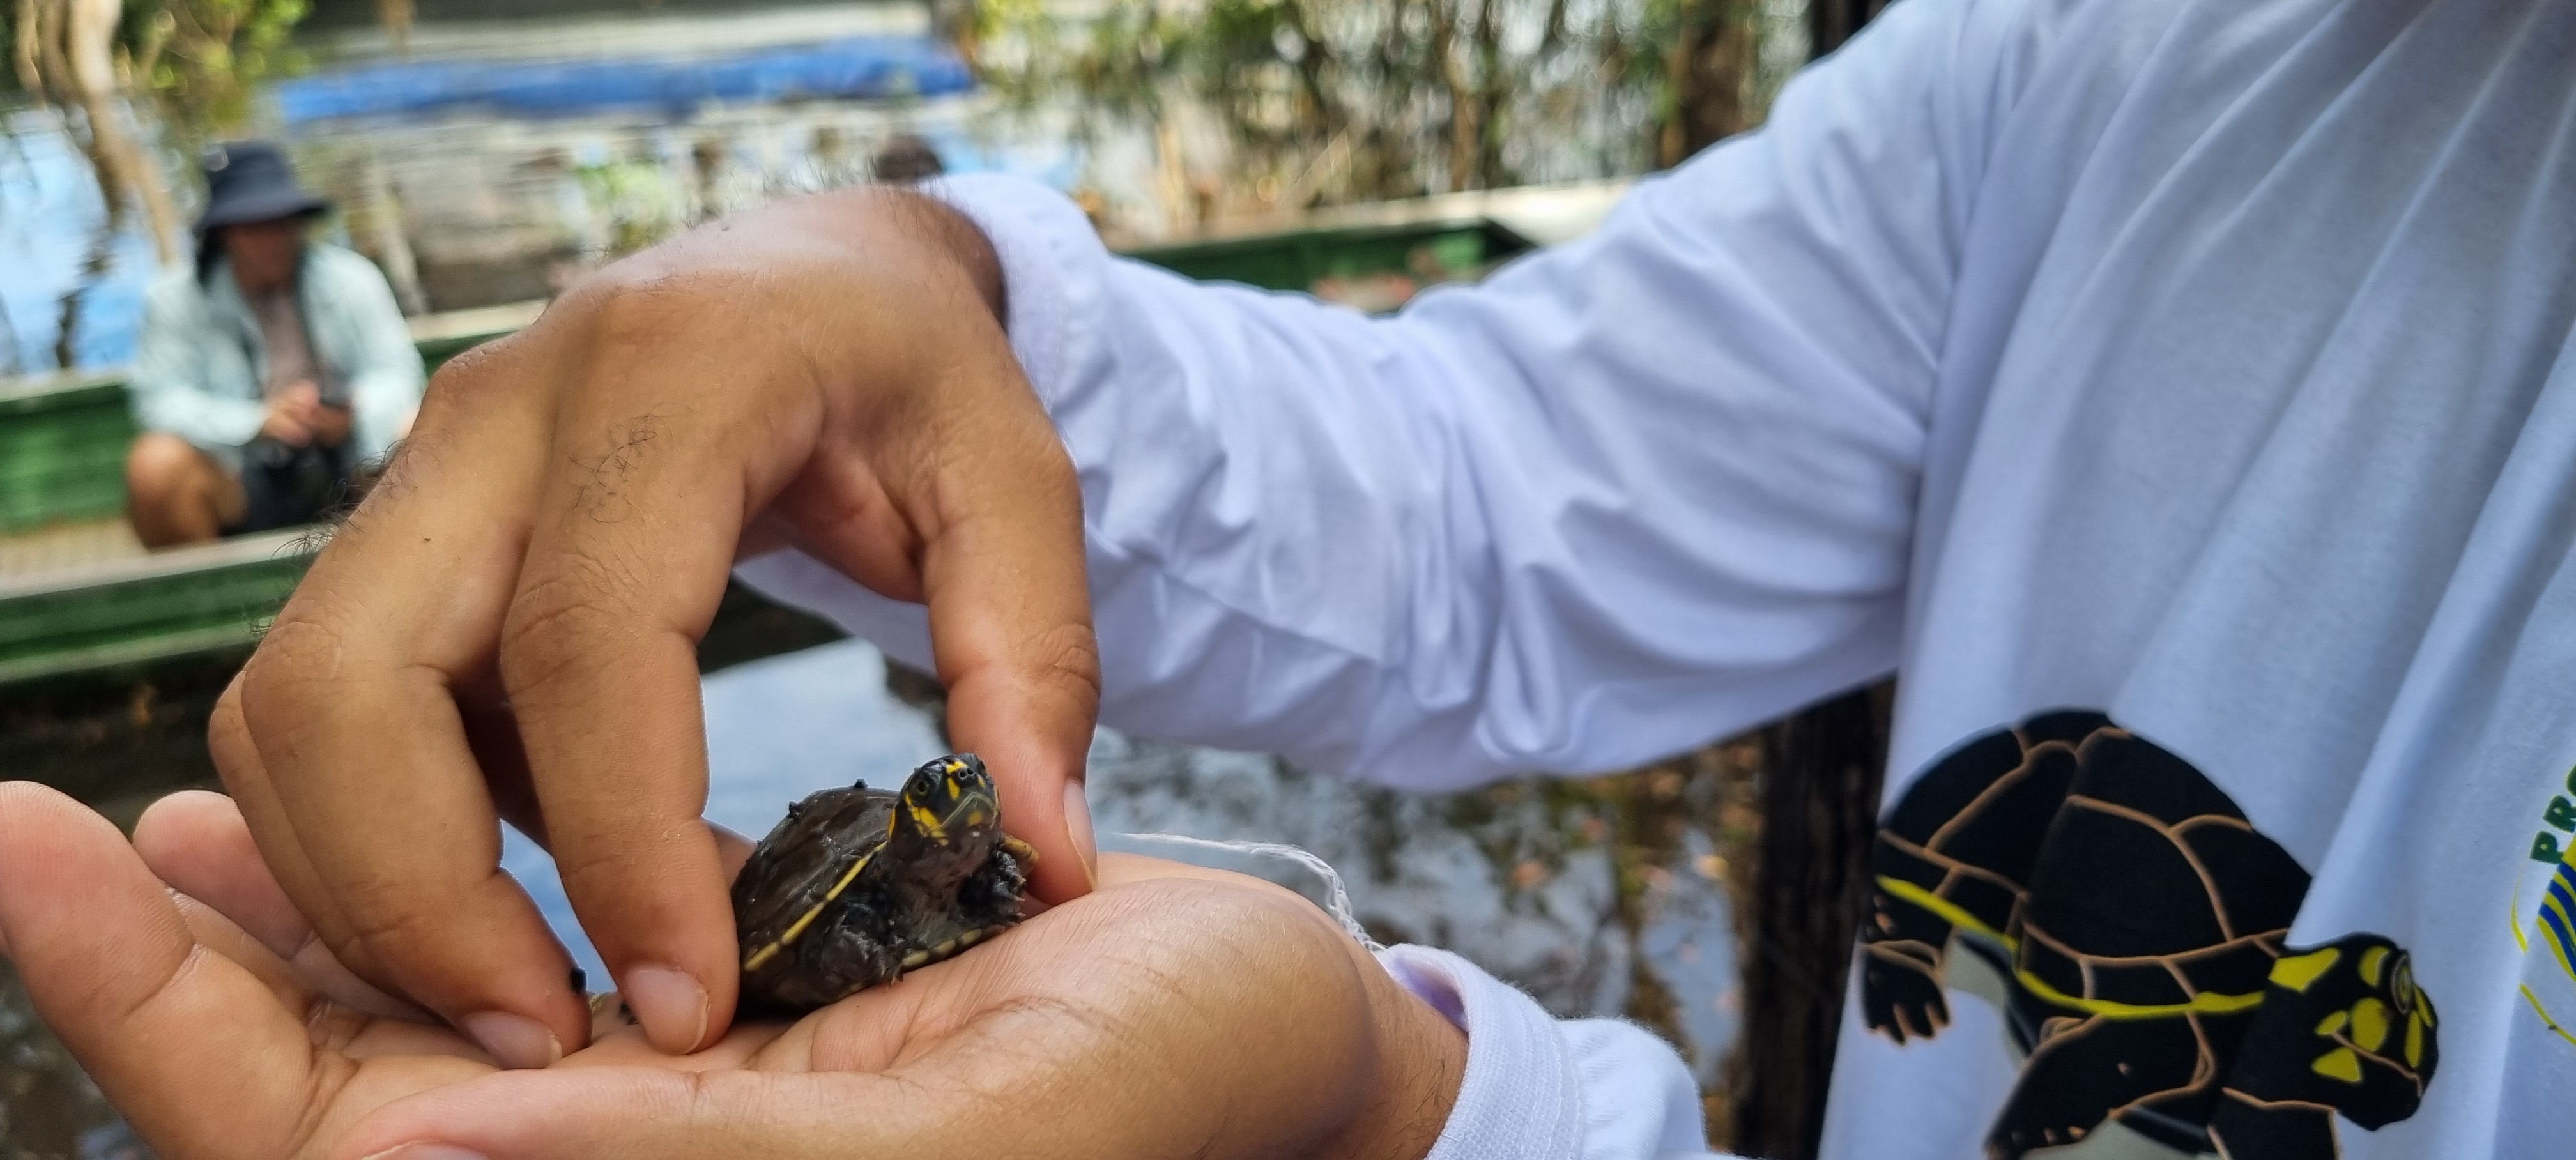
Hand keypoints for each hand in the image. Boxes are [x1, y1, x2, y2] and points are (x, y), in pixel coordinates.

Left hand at [0, 785, 1463, 1159]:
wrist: (1279, 1029)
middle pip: (328, 1098)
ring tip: (142, 829)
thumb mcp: (947, 1148)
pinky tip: (359, 805)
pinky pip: (517, 959)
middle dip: (172, 980)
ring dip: (273, 923)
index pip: (343, 1147)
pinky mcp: (722, 1017)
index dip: (175, 1017)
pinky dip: (421, 882)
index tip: (38, 856)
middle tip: (24, 833)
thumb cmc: (1170, 1090)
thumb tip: (410, 1153)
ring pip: (405, 1027)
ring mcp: (668, 1094)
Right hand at [212, 187, 1100, 1063]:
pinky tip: (523, 893)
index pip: (588, 639)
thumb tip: (1043, 863)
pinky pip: (327, 704)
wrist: (815, 263)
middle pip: (353, 677)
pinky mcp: (403, 530)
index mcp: (672, 378)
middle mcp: (502, 410)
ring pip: (296, 702)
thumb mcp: (1019, 486)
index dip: (621, 839)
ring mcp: (427, 468)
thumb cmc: (917, 371)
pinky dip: (385, 824)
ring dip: (368, 877)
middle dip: (413, 892)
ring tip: (523, 997)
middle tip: (547, 1038)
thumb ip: (1038, 665)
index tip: (684, 997)